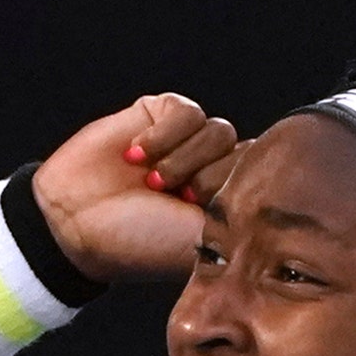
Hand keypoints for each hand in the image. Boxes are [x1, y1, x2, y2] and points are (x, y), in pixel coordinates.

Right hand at [31, 93, 249, 280]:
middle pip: (246, 152)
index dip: (238, 191)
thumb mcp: (200, 241)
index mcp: (226, 203)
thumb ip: (240, 215)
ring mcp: (186, 143)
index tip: (202, 213)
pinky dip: (163, 135)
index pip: (263, 179)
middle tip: (178, 198)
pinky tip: (136, 155)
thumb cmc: (138, 243)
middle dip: (211, 177)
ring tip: (154, 182)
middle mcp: (211, 171)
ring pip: (219, 132)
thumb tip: (281, 191)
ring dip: (185, 159)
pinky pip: (187, 112)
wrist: (74, 224)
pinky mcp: (158, 117)